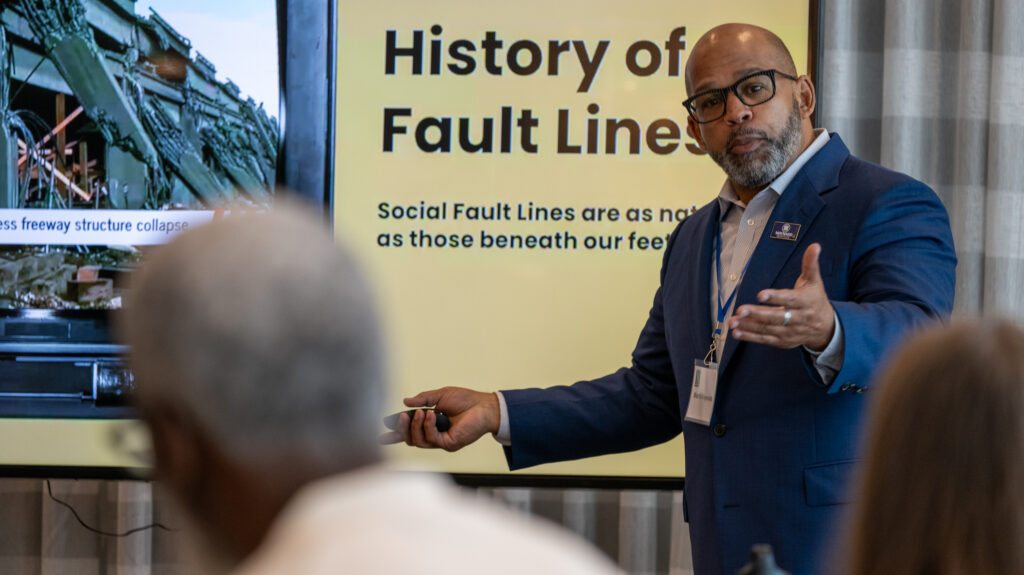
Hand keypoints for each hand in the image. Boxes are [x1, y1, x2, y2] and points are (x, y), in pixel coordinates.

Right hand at [378, 387, 500, 451]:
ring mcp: (441, 441)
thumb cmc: (465, 400)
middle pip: (409, 439)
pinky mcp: (449, 444)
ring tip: (420, 412)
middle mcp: (433, 435)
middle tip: (399, 417)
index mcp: (429, 424)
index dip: (394, 435)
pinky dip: (427, 426)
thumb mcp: (440, 395)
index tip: (380, 436)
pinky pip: (431, 438)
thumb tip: (405, 401)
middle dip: (401, 429)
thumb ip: (422, 399)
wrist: (483, 405)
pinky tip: (430, 415)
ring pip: (418, 441)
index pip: (408, 433)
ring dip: (415, 426)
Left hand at [729, 243, 834, 350]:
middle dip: (757, 314)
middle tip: (740, 310)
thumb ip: (810, 264)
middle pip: (776, 317)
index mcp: (805, 302)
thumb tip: (814, 246)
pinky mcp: (782, 341)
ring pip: (767, 329)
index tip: (760, 295)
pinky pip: (764, 339)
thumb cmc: (815, 299)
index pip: (790, 299)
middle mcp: (798, 319)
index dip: (776, 297)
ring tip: (732, 321)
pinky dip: (750, 337)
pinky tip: (736, 332)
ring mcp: (789, 332)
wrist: (825, 327)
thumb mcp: (814, 281)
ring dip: (748, 326)